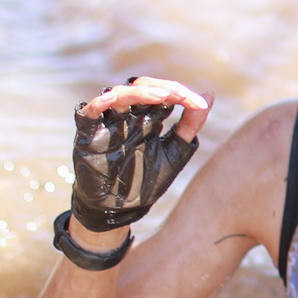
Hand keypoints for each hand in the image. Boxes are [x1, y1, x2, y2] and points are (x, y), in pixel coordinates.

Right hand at [69, 76, 209, 231]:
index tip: (199, 104)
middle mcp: (128, 116)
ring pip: (118, 94)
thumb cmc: (145, 181)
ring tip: (160, 96)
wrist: (121, 210)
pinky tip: (110, 98)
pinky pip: (88, 112)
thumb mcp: (173, 154)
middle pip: (140, 87)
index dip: (181, 94)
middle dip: (160, 87)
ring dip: (139, 92)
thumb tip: (209, 96)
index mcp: (148, 118)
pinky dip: (98, 103)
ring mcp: (108, 123)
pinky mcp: (89, 135)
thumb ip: (189, 127)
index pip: (163, 93)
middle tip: (178, 95)